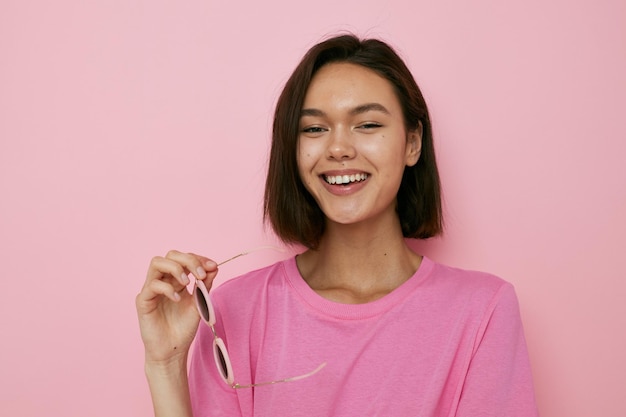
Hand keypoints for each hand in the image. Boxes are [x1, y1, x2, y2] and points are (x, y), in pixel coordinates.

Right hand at [136, 250, 217, 364]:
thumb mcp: (199, 303)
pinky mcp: (143, 301)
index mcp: (176, 280)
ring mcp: (151, 290)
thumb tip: (214, 266)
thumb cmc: (183, 328)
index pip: (184, 258)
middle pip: (170, 255)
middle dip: (188, 260)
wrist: (172, 352)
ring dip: (176, 268)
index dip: (198, 259)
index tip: (213, 266)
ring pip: (157, 263)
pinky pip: (152, 285)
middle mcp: (163, 281)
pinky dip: (167, 288)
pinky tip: (177, 299)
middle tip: (201, 274)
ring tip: (187, 283)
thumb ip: (205, 285)